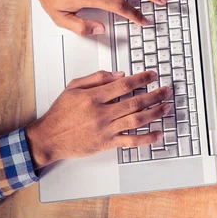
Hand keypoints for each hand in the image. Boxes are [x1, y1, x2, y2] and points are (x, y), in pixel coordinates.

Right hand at [25, 70, 170, 169]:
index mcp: (93, 97)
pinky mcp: (107, 143)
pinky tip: (159, 134)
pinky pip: (130, 141)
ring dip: (155, 113)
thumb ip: (97, 78)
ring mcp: (105, 129)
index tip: (153, 75)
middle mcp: (101, 113)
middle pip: (135, 102)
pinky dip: (147, 138)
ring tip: (167, 106)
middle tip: (167, 90)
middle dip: (155, 95)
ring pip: (136, 120)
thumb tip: (120, 74)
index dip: (142, 79)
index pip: (124, 85)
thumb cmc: (60, 113)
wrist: (49, 138)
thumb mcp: (73, 87)